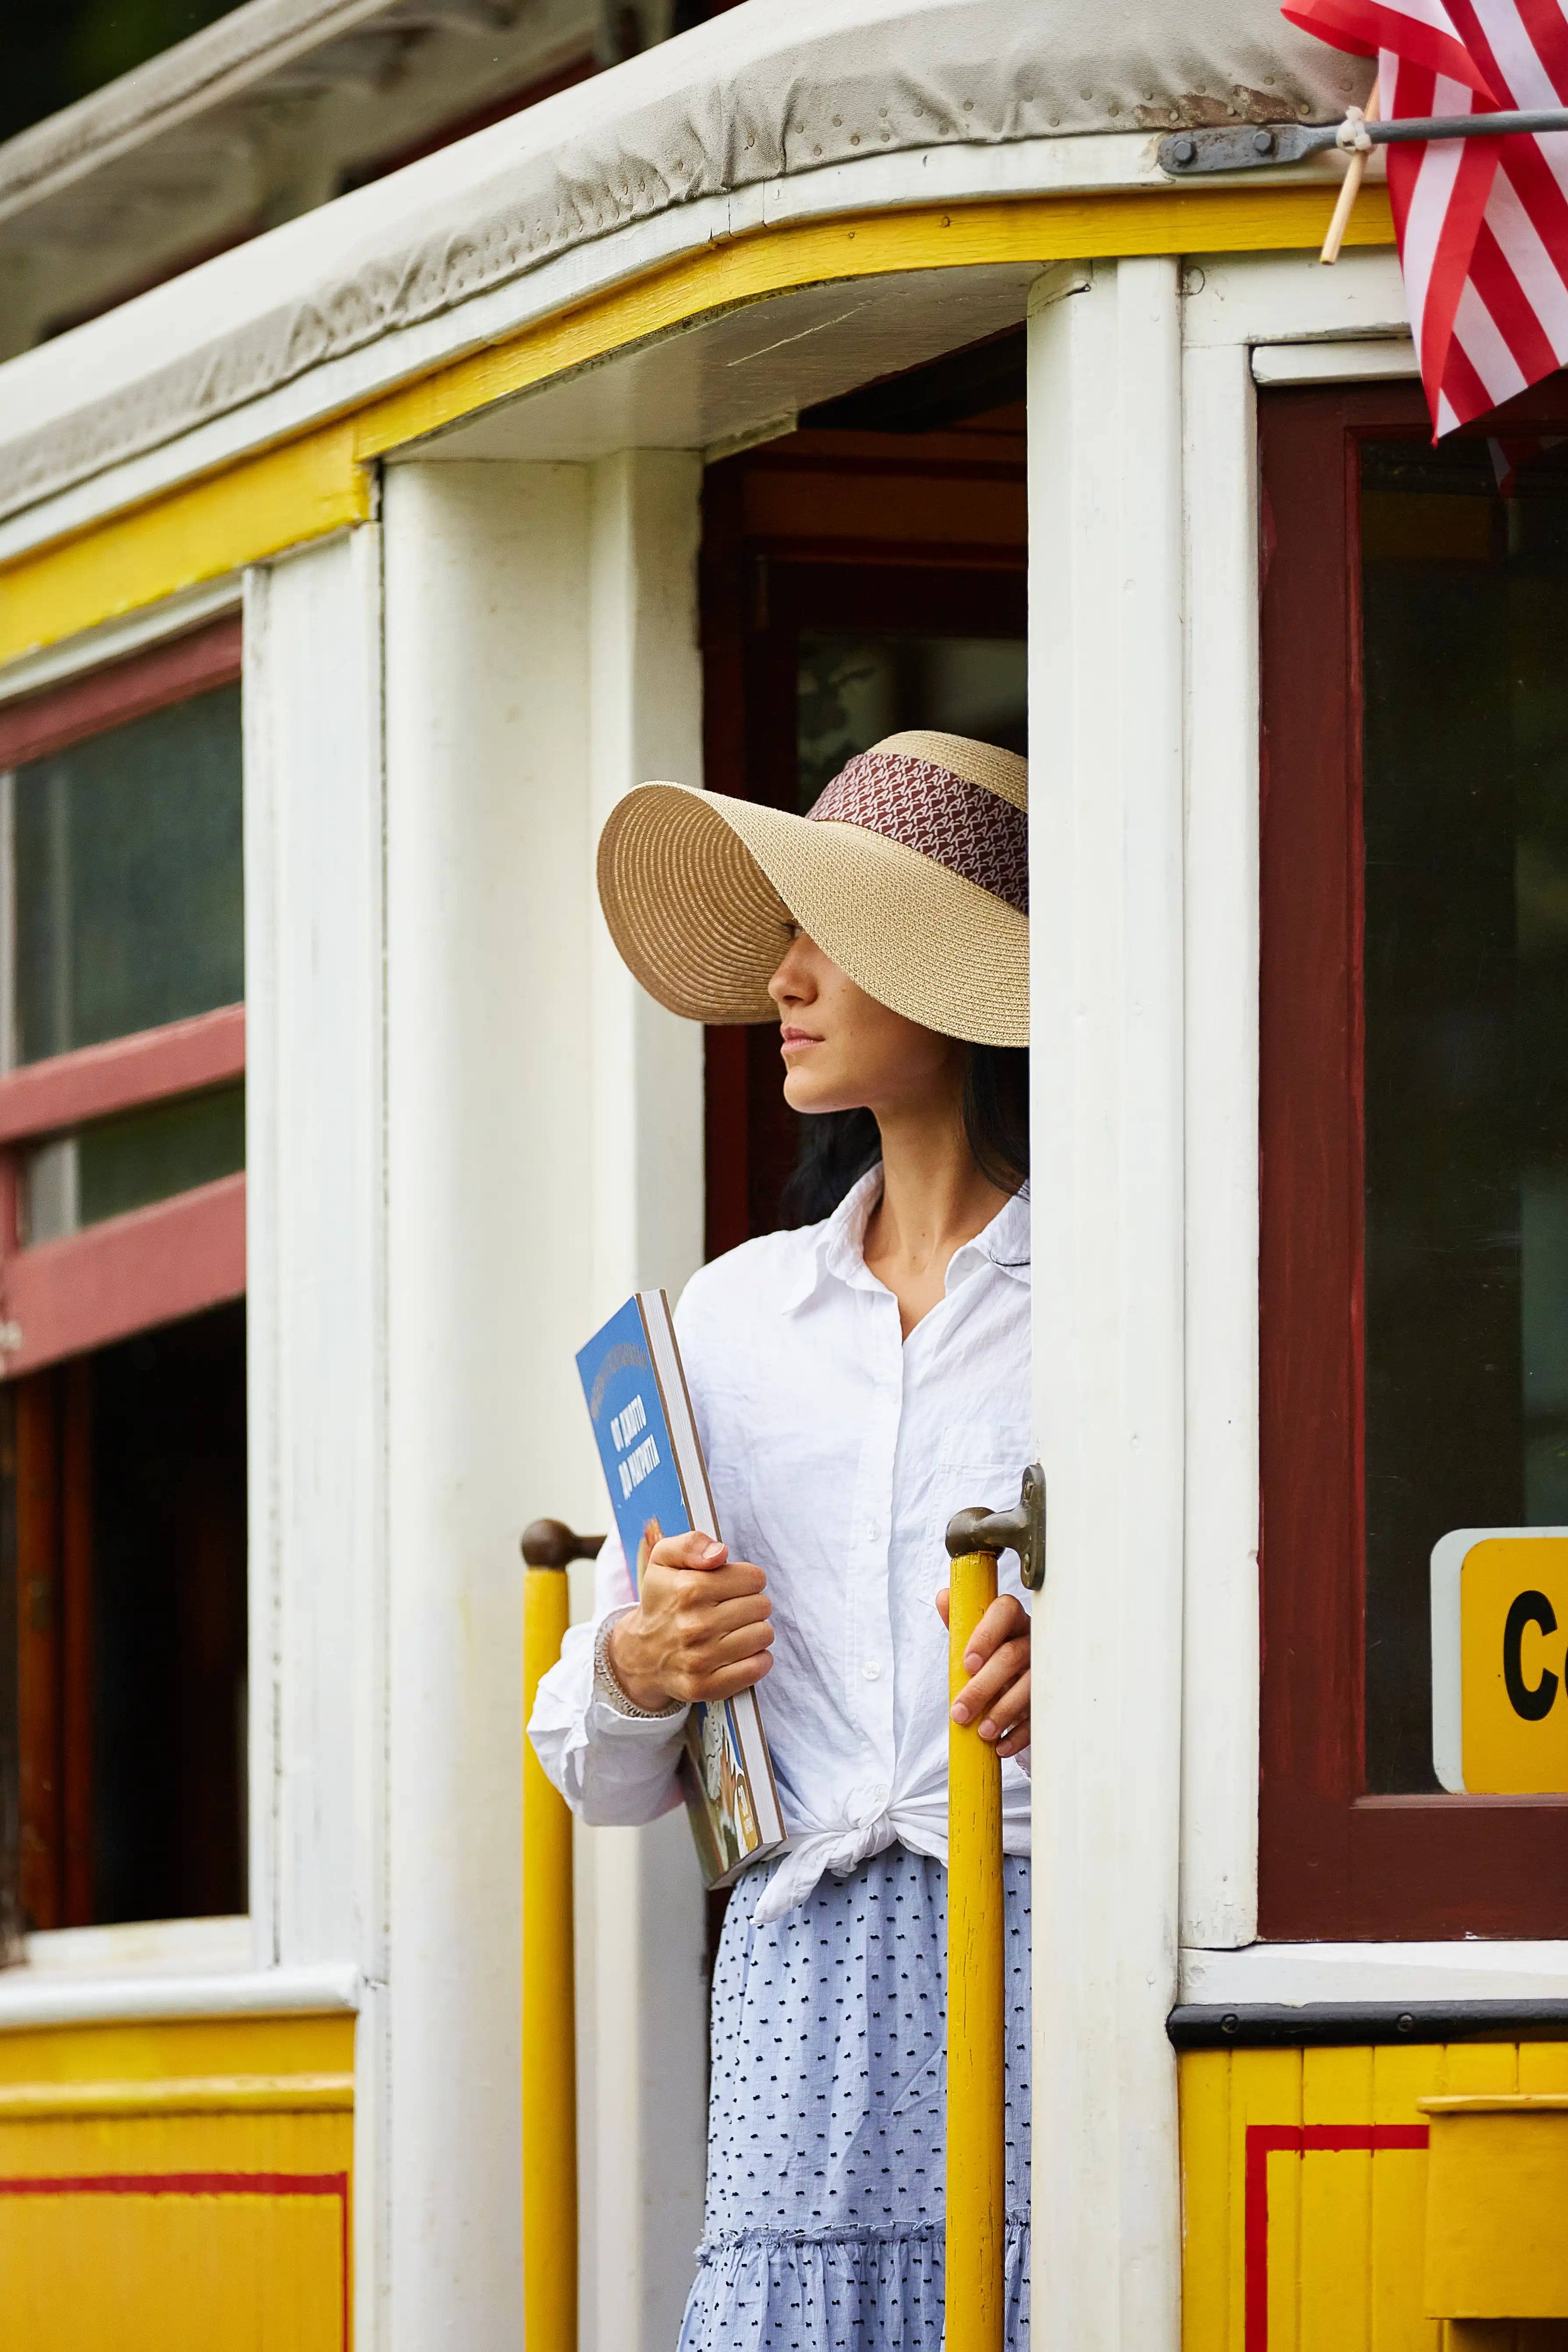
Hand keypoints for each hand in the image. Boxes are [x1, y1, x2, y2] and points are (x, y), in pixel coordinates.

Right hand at [606, 1529, 772, 1709]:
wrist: (640, 1654)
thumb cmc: (661, 1602)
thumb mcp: (664, 1559)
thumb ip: (691, 1543)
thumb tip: (720, 1552)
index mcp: (687, 1589)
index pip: (754, 1578)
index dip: (745, 1579)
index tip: (730, 1586)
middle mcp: (694, 1625)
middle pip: (762, 1606)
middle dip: (750, 1604)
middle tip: (730, 1609)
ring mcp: (700, 1659)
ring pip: (763, 1635)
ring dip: (754, 1631)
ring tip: (733, 1631)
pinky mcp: (707, 1686)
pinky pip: (758, 1667)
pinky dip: (756, 1659)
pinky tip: (738, 1652)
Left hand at [935, 1588, 1029, 1758]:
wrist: (1012, 1680)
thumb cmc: (990, 1653)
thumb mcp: (971, 1637)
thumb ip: (959, 1620)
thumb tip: (944, 1598)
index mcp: (1011, 1619)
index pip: (1004, 1611)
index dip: (986, 1635)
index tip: (967, 1663)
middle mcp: (1031, 1640)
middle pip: (1011, 1656)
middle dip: (983, 1687)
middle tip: (960, 1712)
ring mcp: (1044, 1668)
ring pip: (1028, 1686)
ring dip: (1003, 1712)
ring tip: (982, 1732)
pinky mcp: (1049, 1697)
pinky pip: (1039, 1715)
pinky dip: (1019, 1734)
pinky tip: (1001, 1745)